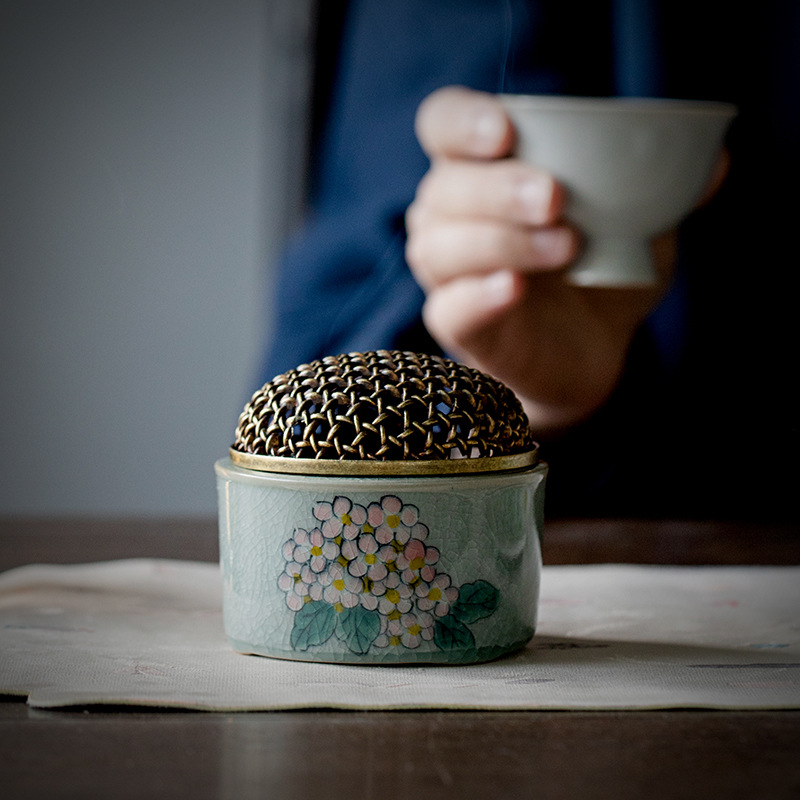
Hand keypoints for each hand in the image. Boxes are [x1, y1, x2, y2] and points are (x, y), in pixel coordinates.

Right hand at [405, 86, 678, 436]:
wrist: (592, 353)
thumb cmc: (600, 272)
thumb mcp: (638, 225)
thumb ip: (661, 192)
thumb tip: (714, 161)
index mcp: (483, 171)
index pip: (444, 125)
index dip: (463, 122)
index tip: (508, 132)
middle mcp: (449, 216)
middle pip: (444, 187)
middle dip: (497, 189)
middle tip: (556, 198)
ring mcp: (446, 273)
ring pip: (439, 246)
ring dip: (501, 241)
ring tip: (565, 248)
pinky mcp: (458, 324)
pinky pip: (449, 307)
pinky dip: (478, 295)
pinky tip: (513, 288)